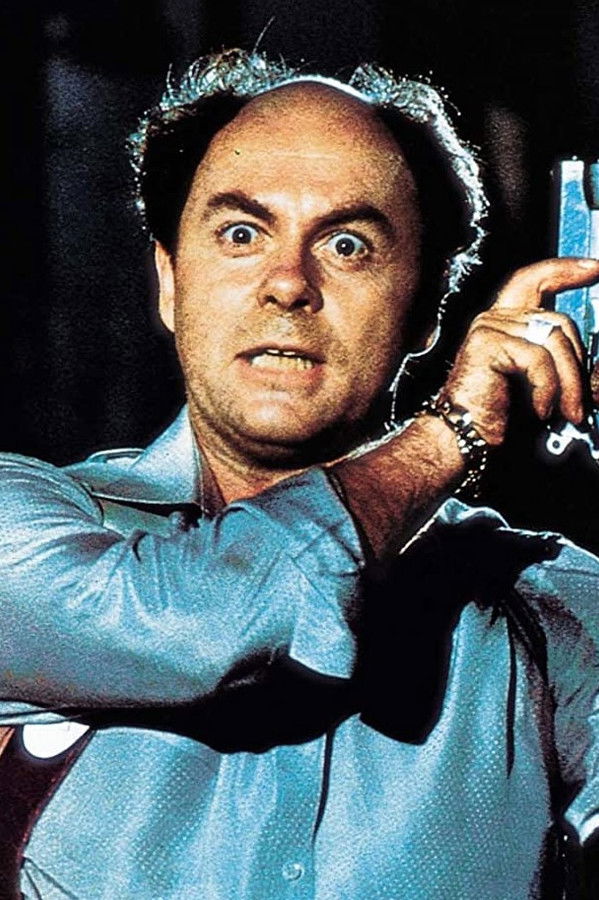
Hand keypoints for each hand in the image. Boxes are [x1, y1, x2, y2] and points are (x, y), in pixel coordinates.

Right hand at [439, 258, 598, 445]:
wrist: (465, 439)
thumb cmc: (499, 419)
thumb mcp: (544, 388)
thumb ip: (566, 368)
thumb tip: (598, 372)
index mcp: (506, 325)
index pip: (534, 282)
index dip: (564, 270)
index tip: (593, 268)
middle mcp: (495, 319)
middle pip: (559, 322)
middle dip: (579, 366)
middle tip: (579, 406)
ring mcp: (489, 327)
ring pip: (553, 340)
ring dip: (569, 383)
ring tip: (567, 413)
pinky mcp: (486, 342)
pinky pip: (537, 358)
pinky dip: (547, 389)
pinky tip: (540, 410)